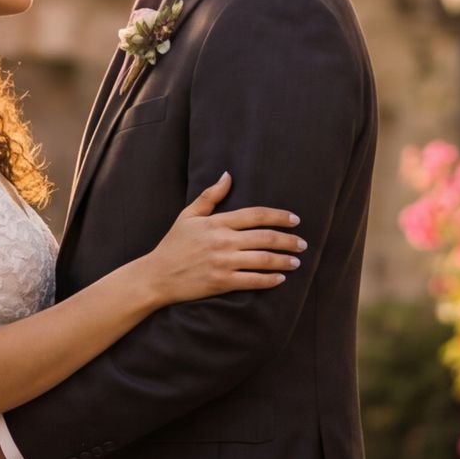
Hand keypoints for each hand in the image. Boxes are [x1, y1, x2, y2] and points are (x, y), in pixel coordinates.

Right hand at [137, 172, 302, 305]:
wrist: (156, 275)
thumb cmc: (173, 245)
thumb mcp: (188, 215)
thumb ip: (210, 196)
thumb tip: (228, 176)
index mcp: (217, 223)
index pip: (255, 215)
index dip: (278, 216)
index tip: (295, 219)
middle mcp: (223, 241)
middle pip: (265, 237)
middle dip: (288, 240)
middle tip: (303, 243)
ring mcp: (222, 262)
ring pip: (262, 259)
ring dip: (284, 260)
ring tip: (297, 261)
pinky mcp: (221, 282)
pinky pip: (252, 281)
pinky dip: (269, 280)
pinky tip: (280, 278)